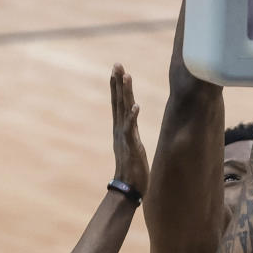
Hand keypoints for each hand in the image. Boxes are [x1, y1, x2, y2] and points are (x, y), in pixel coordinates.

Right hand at [110, 64, 147, 195]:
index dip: (117, 86)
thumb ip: (132, 134)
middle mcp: (120, 130)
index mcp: (121, 129)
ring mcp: (125, 137)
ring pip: (124, 110)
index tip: (116, 69)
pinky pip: (131, 129)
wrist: (128, 188)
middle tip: (117, 64)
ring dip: (125, 93)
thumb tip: (134, 125)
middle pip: (118, 101)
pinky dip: (132, 117)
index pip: (118, 103)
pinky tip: (136, 106)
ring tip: (126, 76)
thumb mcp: (133, 146)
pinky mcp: (131, 146)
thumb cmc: (132, 170)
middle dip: (117, 82)